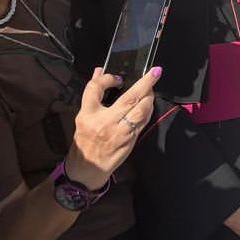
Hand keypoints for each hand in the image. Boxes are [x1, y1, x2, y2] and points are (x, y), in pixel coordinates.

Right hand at [65, 66, 160, 189]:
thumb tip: (100, 71)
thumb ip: (94, 93)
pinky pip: (142, 121)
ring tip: (151, 88)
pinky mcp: (129, 140)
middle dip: (145, 83)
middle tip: (155, 72)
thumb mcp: (83, 116)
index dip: (108, 78)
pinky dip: (147, 110)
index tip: (118, 77)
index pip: (95, 88)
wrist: (87, 169)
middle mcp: (104, 122)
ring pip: (140, 110)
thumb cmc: (85, 140)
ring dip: (149, 97)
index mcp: (87, 114)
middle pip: (128, 98)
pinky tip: (148, 104)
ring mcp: (119, 132)